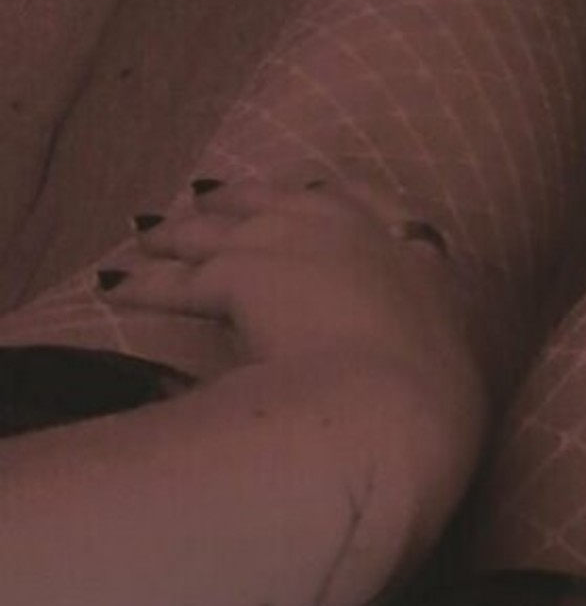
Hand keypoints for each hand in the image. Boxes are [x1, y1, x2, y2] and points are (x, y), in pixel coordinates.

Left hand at [100, 165, 482, 411]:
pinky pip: (174, 280)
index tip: (299, 196)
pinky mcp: (236, 274)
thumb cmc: (436, 401)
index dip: (320, 197)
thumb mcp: (449, 354)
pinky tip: (115, 286)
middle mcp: (347, 229)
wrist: (395, 410)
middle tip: (204, 201)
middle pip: (274, 199)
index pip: (360, 198)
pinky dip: (141, 283)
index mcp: (409, 247)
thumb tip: (417, 347)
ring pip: (215, 229)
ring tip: (146, 239)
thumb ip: (430, 335)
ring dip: (177, 234)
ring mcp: (289, 243)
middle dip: (235, 201)